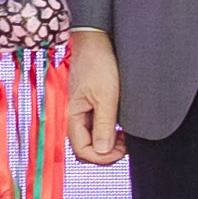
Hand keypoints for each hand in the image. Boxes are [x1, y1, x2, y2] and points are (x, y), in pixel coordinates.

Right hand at [66, 26, 124, 163]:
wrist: (95, 41)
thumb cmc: (97, 63)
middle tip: (124, 146)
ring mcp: (82, 110)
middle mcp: (75, 116)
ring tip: (124, 137)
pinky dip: (108, 132)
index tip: (121, 151)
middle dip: (105, 153)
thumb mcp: (106, 96)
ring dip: (108, 143)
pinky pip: (95, 127)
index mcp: (73, 115)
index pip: (82, 151)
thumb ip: (104, 125)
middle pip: (86, 148)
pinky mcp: (89, 104)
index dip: (102, 157)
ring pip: (92, 139)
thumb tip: (103, 151)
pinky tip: (119, 127)